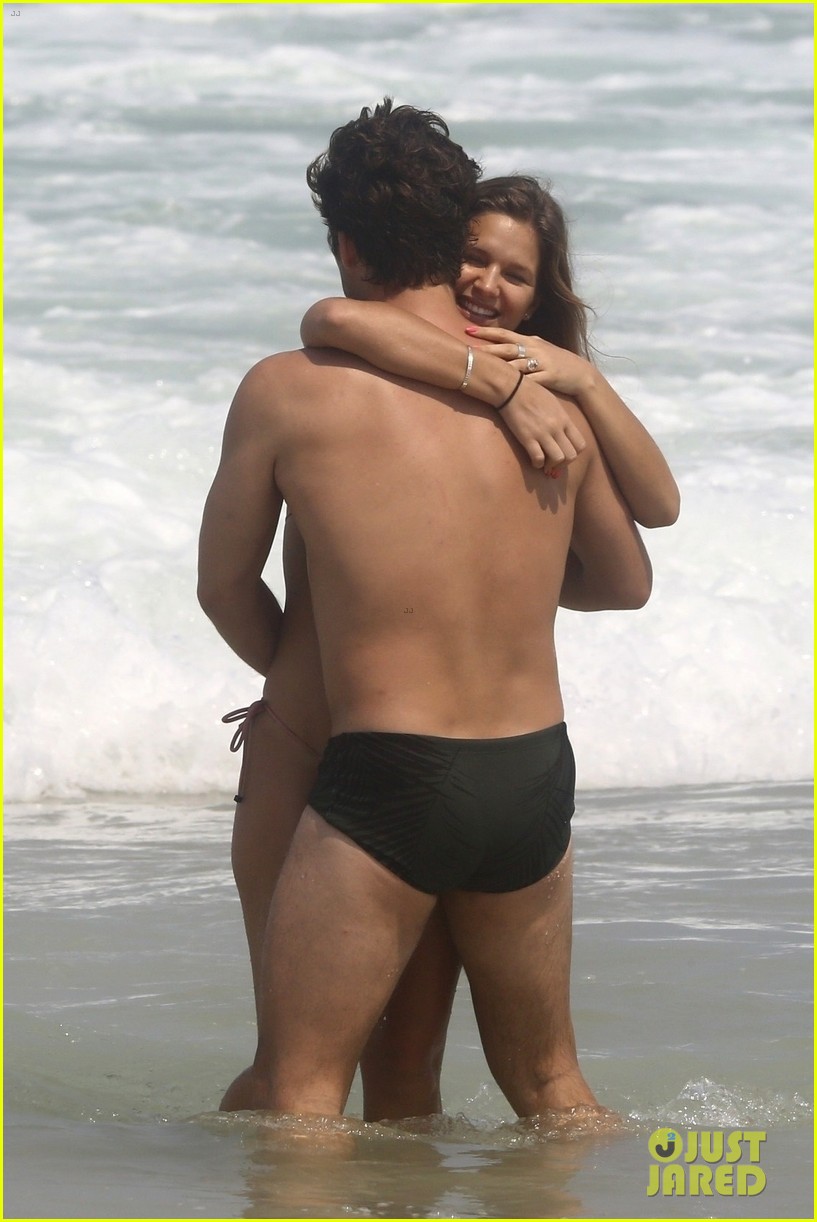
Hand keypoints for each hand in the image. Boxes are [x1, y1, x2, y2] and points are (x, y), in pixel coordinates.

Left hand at [465, 325, 593, 397]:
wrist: (581, 374)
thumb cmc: (557, 361)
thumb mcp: (540, 348)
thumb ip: (523, 345)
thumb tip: (504, 342)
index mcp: (529, 341)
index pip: (504, 334)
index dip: (486, 332)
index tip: (468, 330)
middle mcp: (534, 349)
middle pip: (506, 348)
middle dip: (487, 349)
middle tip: (468, 349)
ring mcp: (542, 362)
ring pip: (516, 364)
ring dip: (499, 368)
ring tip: (483, 371)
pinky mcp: (549, 377)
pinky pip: (531, 380)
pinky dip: (519, 383)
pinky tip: (506, 388)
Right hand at [499, 374, 585, 472]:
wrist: (513, 388)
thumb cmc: (532, 392)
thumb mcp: (553, 403)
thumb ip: (560, 418)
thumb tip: (561, 431)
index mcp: (564, 419)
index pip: (580, 444)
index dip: (575, 453)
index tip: (565, 453)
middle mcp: (557, 428)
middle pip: (571, 456)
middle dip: (564, 463)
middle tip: (554, 463)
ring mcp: (543, 433)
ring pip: (558, 459)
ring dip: (551, 465)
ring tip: (544, 463)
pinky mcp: (528, 438)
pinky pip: (538, 458)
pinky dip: (537, 464)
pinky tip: (533, 461)